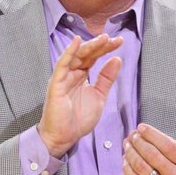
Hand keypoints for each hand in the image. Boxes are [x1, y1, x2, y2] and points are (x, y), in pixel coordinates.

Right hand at [38, 34, 123, 157]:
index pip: (94, 57)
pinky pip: (62, 65)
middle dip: (100, 45)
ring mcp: (63, 77)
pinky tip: (77, 42)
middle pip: (86, 54)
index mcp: (81, 76)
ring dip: (89, 46)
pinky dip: (69, 53)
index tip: (119, 41)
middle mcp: (71, 74)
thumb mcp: (99, 96)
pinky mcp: (56, 84)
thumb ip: (106, 78)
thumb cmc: (79, 118)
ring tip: (103, 38)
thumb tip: (117, 60)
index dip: (106, 48)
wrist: (65, 136)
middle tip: (114, 38)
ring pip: (76, 56)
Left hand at [122, 112, 175, 174]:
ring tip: (127, 144)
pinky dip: (127, 169)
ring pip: (141, 168)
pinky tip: (126, 159)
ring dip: (131, 154)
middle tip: (132, 135)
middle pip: (152, 156)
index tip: (141, 127)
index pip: (167, 146)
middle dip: (138, 142)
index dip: (151, 134)